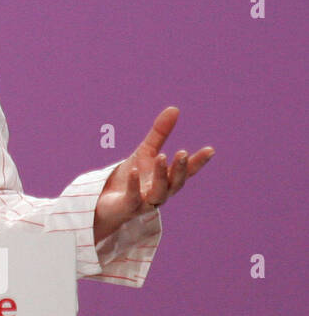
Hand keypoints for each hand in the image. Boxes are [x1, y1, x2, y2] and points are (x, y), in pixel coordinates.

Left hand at [93, 106, 213, 242]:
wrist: (106, 201)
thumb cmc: (131, 177)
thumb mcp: (145, 152)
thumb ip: (160, 134)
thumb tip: (174, 108)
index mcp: (167, 179)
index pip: (186, 172)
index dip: (198, 162)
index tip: (210, 150)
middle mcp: (160, 192)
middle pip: (175, 183)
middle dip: (180, 168)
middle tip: (182, 152)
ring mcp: (145, 201)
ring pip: (158, 191)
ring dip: (161, 175)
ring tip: (162, 156)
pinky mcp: (128, 207)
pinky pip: (134, 197)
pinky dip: (135, 185)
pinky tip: (135, 170)